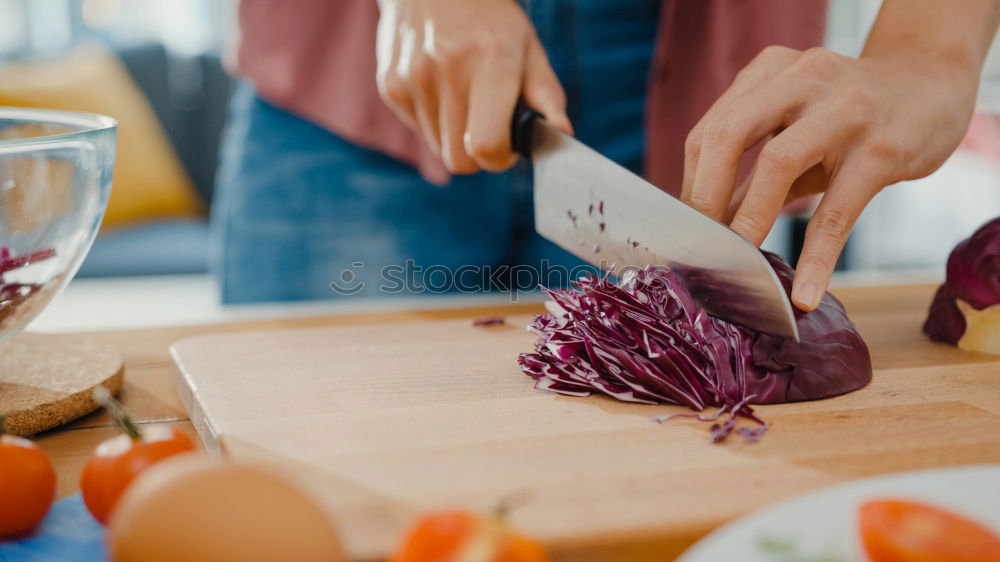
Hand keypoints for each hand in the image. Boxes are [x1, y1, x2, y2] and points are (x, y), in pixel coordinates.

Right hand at [375, 0, 570, 173]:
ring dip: (455, 136)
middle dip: (478, 155)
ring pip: (438, 148)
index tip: (508, 148)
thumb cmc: (489, 19)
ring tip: (464, 99)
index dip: (500, 159)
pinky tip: (441, 89)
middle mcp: (448, 68)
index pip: (486, 145)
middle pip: (458, 160)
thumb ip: (546, 94)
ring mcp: (414, 77)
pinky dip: (433, 120)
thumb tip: (561, 133)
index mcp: (491, 60)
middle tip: (489, 129)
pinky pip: (418, 129)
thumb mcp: (527, 46)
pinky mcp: (391, 84)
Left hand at [682, 45, 981, 310]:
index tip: (688, 229)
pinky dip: (818, 256)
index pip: (713, 128)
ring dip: (750, 220)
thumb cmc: (851, 115)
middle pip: (730, 133)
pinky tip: (807, 292)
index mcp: (772, 71)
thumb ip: (752, 172)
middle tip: (700, 245)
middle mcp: (803, 78)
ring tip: (738, 263)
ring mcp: (846, 108)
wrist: (934, 85)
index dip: (693, 183)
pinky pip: (840, 209)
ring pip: (779, 162)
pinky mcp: (884, 147)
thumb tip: (708, 226)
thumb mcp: (796, 129)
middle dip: (705, 195)